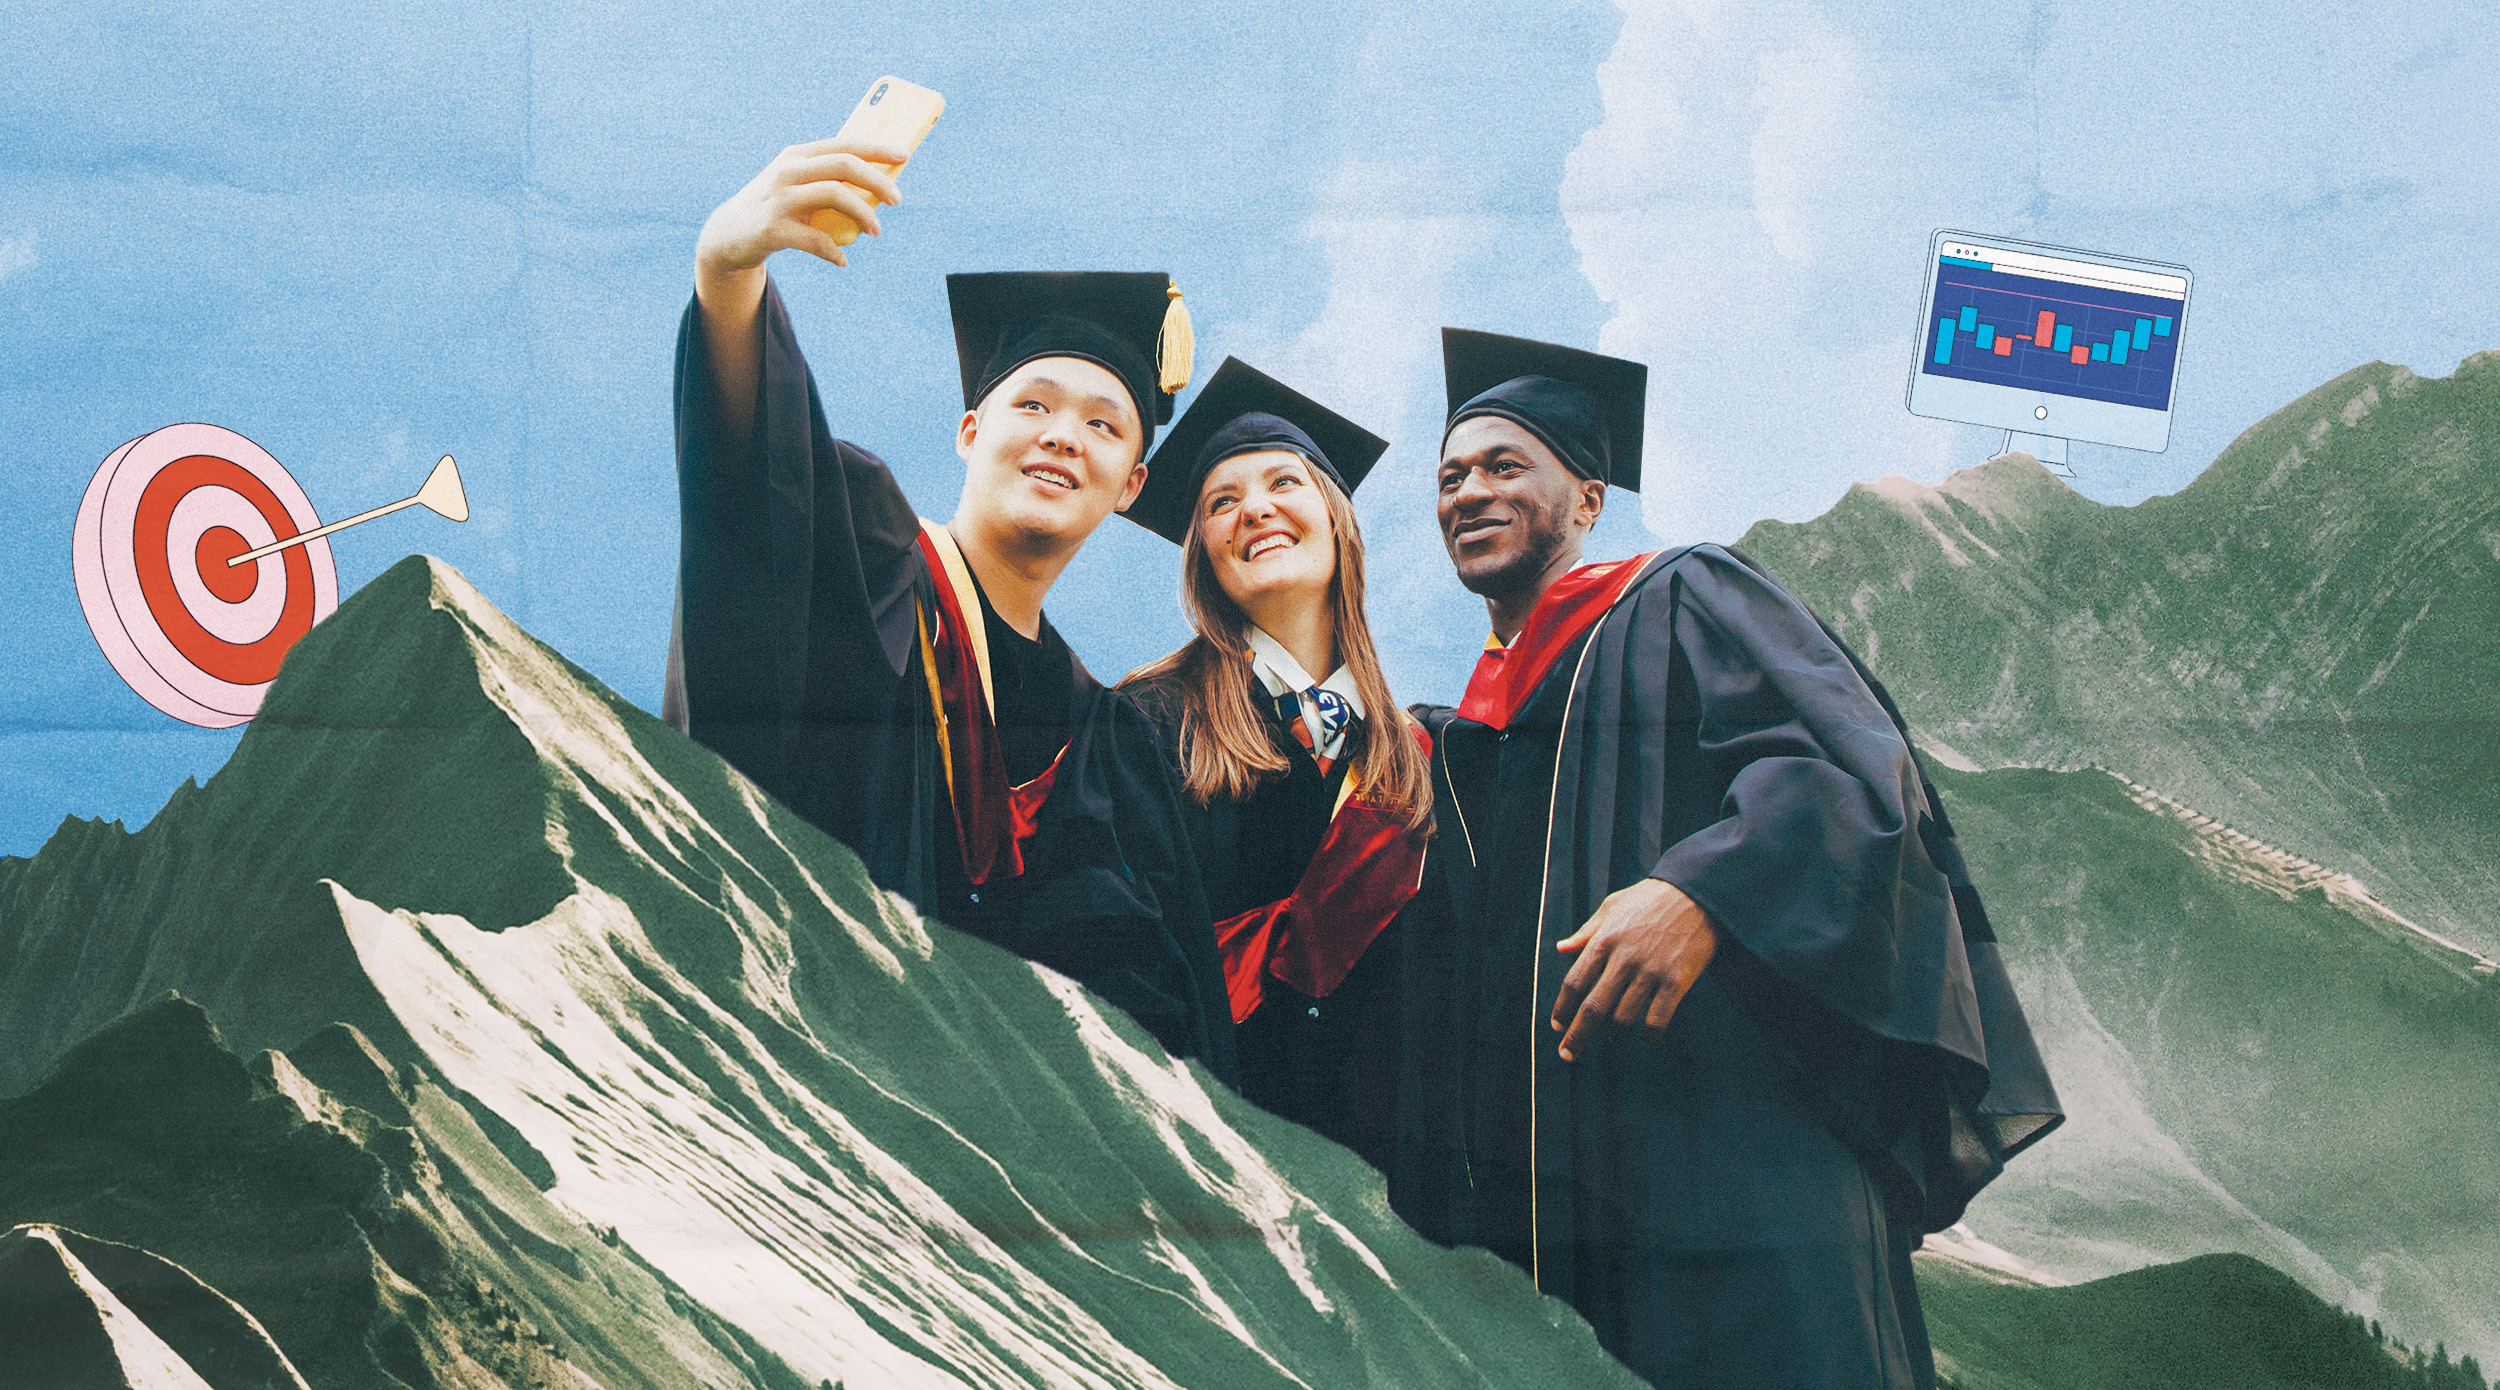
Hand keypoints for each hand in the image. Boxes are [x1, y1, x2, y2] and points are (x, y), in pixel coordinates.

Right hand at [696, 136, 905, 283]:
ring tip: (875, 230)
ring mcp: (779, 199)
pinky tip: (841, 260)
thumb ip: (828, 180)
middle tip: (897, 199)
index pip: (844, 144)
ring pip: (834, 195)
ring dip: (863, 214)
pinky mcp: (772, 229)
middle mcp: (788, 171)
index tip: (904, 155)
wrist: (727, 235)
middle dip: (877, 180)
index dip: (876, 149)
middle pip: (843, 165)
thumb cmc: (775, 209)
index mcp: (797, 156)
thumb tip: (879, 187)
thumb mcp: (797, 185)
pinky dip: (834, 252)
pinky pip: (815, 240)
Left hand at [1550, 878, 1718, 1061]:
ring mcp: (1650, 971)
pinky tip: (1647, 1041)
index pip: (1574, 982)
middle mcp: (1623, 959)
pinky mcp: (1676, 980)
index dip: (1562, 1009)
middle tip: (1567, 1055)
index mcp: (1604, 941)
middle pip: (1593, 1007)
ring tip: (1612, 1041)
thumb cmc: (1650, 899)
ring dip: (1614, 1037)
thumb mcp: (1612, 907)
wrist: (1697, 892)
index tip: (1557, 1026)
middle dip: (1577, 1036)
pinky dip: (1649, 1036)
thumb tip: (1561, 948)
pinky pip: (1658, 1019)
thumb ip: (1587, 931)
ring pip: (1623, 1017)